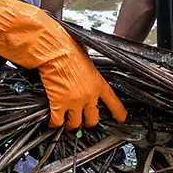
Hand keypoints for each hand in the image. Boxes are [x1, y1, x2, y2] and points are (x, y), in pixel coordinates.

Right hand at [0, 0, 127, 129]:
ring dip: (70, 125)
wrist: (53, 50)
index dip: (118, 114)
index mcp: (98, 83)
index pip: (114, 103)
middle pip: (93, 120)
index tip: (120, 119)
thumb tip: (90, 54)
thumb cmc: (68, 48)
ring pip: (75, 124)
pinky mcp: (59, 104)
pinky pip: (57, 122)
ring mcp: (74, 102)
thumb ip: (90, 65)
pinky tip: (52, 123)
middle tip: (82, 120)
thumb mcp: (87, 56)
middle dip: (87, 122)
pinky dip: (54, 124)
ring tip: (66, 123)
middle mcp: (89, 95)